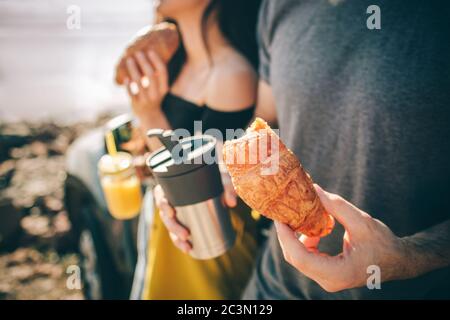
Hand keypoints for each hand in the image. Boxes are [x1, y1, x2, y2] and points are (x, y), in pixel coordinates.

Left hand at [124, 50, 168, 118]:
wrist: (150, 117)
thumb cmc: (154, 96)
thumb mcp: (159, 88)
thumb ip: (157, 75)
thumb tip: (150, 54)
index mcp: (164, 88)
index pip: (162, 72)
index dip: (156, 60)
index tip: (150, 50)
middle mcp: (156, 94)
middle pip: (150, 74)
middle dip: (143, 62)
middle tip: (138, 52)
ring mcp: (146, 99)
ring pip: (138, 82)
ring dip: (133, 69)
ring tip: (129, 60)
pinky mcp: (136, 104)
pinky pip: (131, 92)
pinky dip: (128, 84)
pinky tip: (125, 77)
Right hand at [153, 172, 237, 252]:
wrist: (220, 180)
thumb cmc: (217, 175)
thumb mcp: (223, 177)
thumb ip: (228, 186)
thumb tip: (232, 203)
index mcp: (175, 184)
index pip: (160, 193)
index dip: (162, 204)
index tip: (171, 213)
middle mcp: (173, 197)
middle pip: (165, 214)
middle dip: (173, 228)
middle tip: (186, 234)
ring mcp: (178, 209)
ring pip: (170, 225)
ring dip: (176, 238)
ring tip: (187, 246)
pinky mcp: (185, 218)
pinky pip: (178, 231)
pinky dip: (181, 241)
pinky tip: (188, 249)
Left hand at [275, 184, 409, 292]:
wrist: (398, 260)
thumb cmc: (383, 243)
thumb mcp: (361, 221)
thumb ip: (336, 207)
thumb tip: (313, 189)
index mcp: (336, 273)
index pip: (299, 256)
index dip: (285, 236)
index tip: (279, 216)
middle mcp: (328, 281)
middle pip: (295, 257)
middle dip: (286, 233)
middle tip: (284, 211)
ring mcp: (326, 279)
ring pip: (299, 258)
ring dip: (296, 236)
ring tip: (301, 216)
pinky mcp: (326, 274)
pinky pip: (307, 258)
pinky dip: (305, 241)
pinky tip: (314, 228)